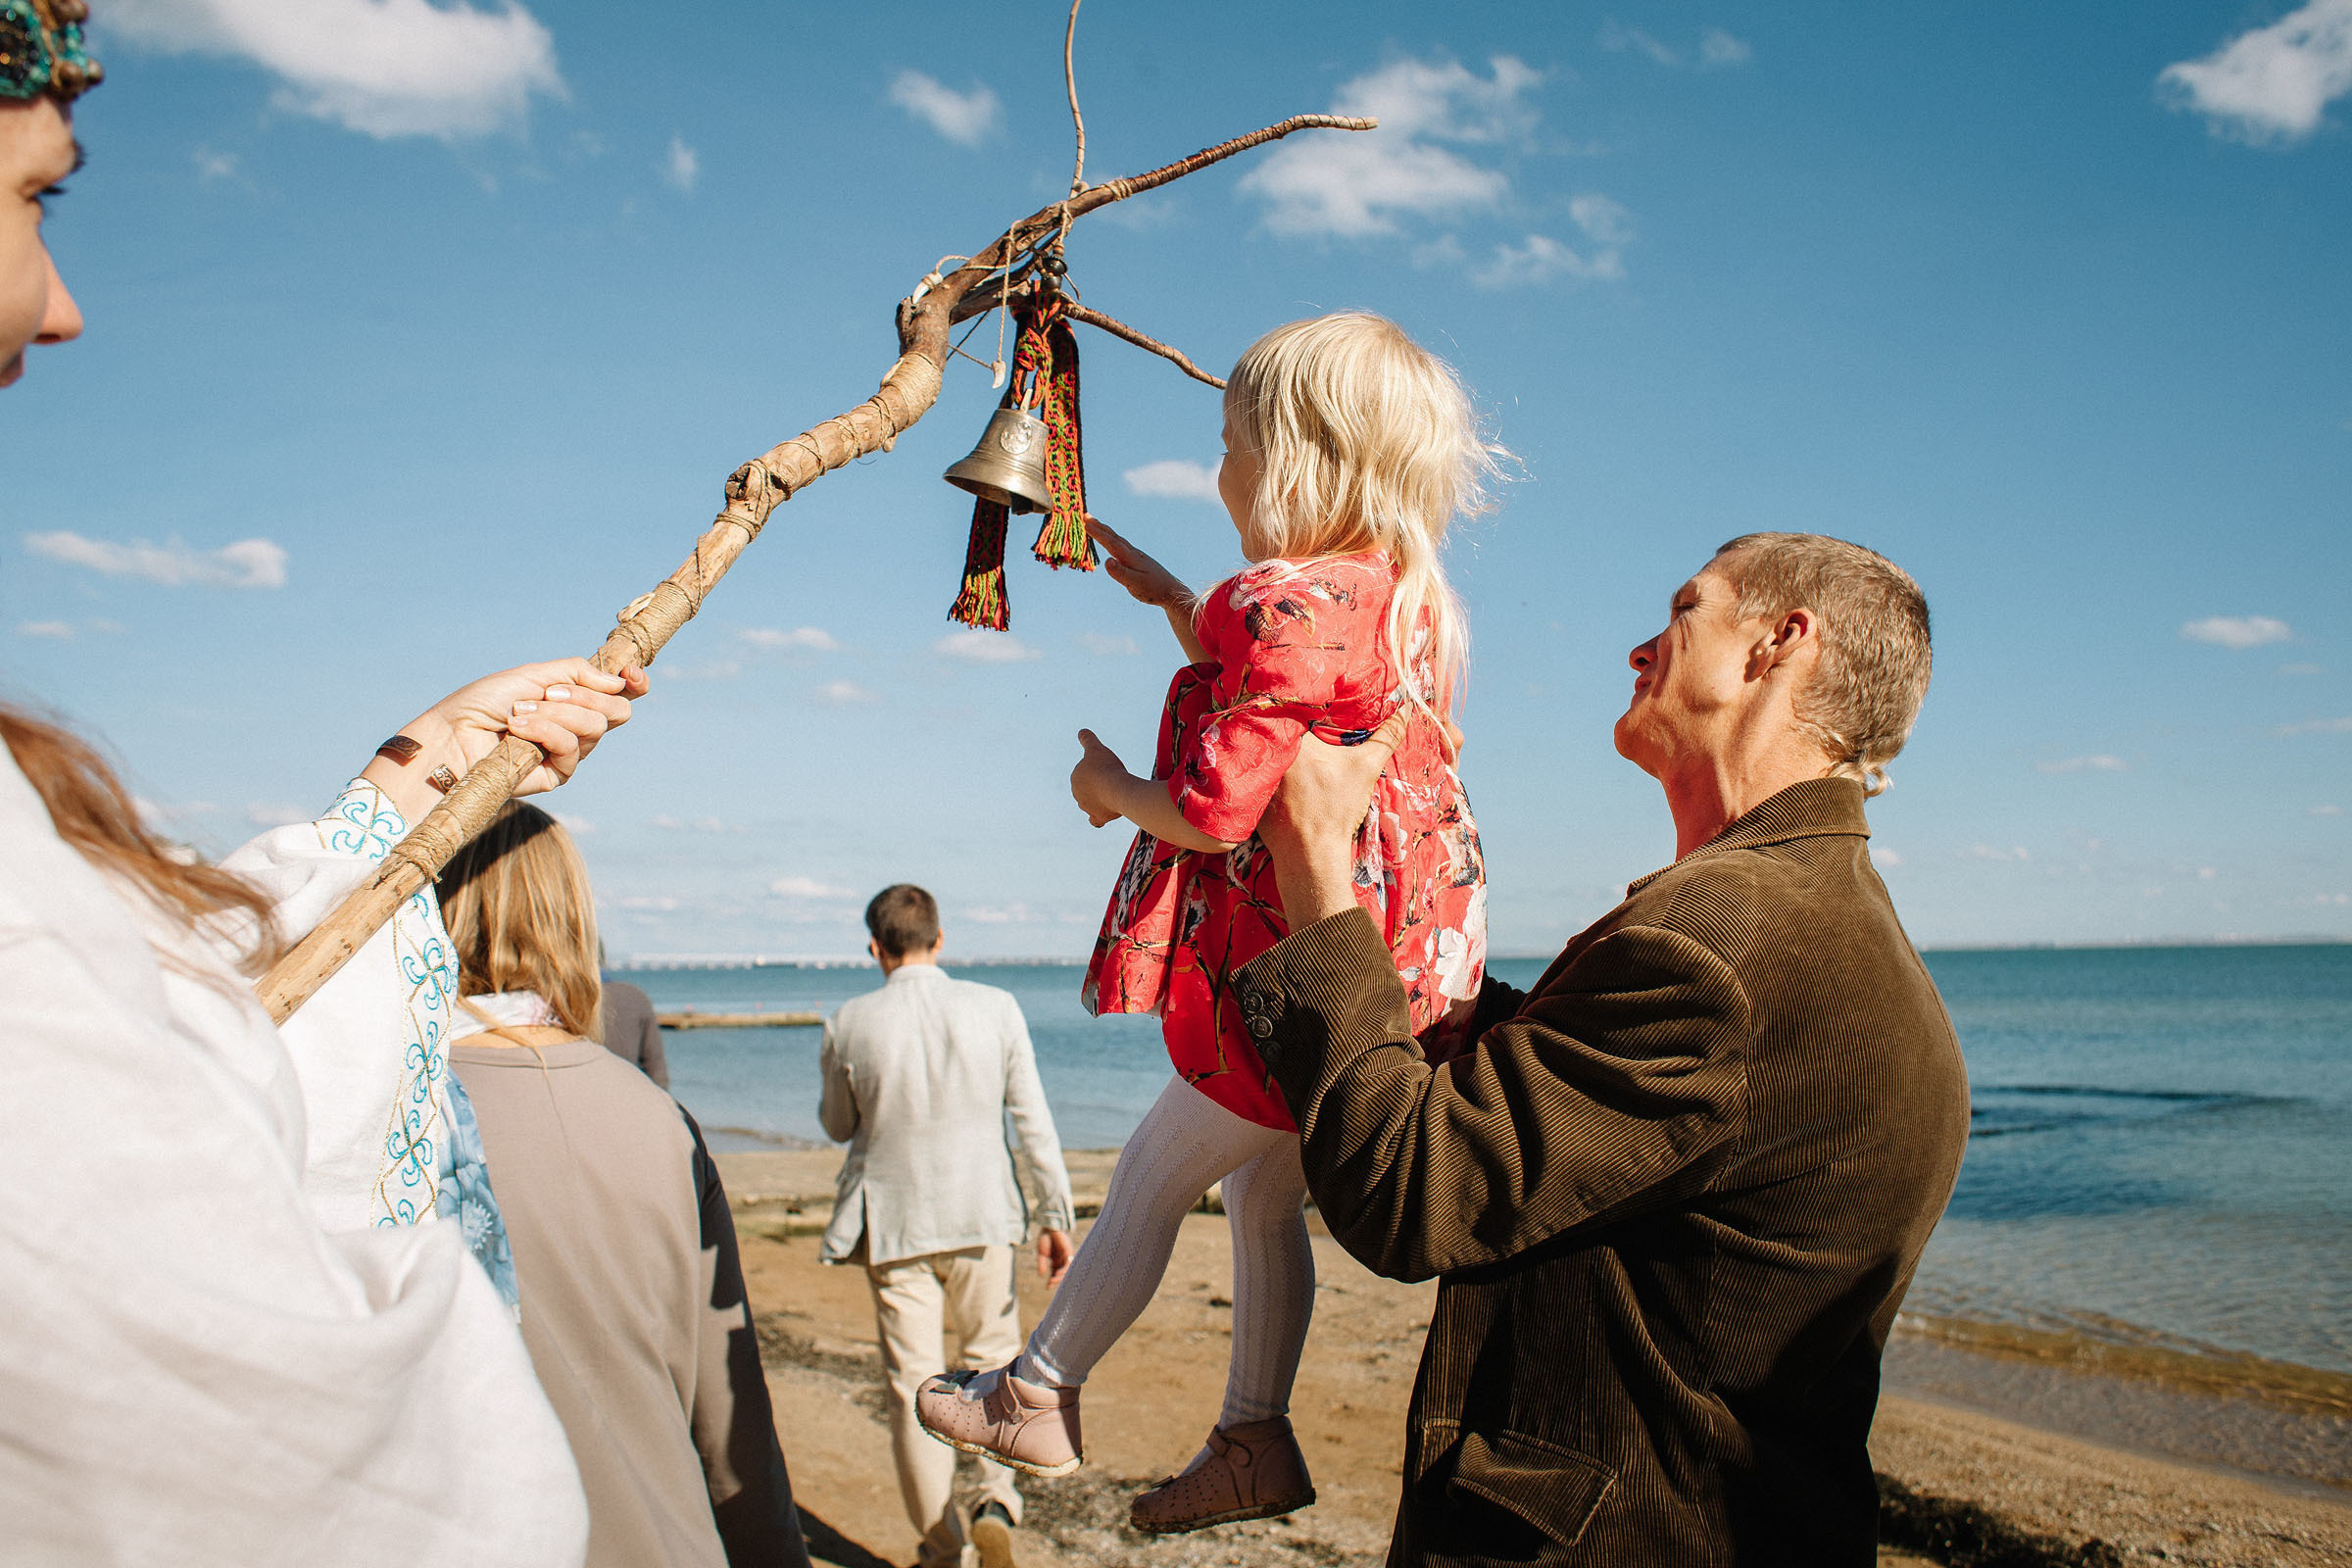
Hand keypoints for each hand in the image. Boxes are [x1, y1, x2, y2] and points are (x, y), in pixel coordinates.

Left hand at [364, 658, 649, 822]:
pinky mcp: (556, 775)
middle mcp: (575, 726)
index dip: (634, 683)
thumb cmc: (483, 704)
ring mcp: (568, 751)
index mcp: (572, 699)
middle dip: (587, 695)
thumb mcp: (532, 675)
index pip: (619, 694)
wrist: (451, 735)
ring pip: (595, 726)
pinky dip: (545, 731)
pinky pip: (571, 747)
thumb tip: (620, 680)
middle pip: (615, 710)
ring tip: (519, 711)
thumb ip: (577, 672)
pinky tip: (518, 728)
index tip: (633, 673)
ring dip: (556, 712)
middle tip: (550, 692)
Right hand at [1037, 1228, 1073, 1287]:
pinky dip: (1064, 1269)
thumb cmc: (1045, 1238)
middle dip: (1056, 1280)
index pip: (1055, 1274)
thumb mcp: (1041, 1253)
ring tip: (1053, 1279)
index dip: (1052, 1281)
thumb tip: (1041, 1275)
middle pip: (1061, 1274)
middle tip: (1050, 1284)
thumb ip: (1042, 1263)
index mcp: (1056, 1261)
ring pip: (1066, 1271)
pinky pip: (1069, 1264)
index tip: (1047, 1287)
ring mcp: (1066, 1256)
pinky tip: (1057, 1272)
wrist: (1049, 1227)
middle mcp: (1062, 1260)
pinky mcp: (1069, 1252)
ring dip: (1060, 1277)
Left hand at [1070, 728, 1131, 827]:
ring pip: (1092, 803)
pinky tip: (1103, 816)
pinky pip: (1095, 820)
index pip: (1086, 773)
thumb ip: (1088, 739)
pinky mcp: (1097, 817)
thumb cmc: (1106, 767)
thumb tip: (1081, 731)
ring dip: (1101, 800)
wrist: (1116, 789)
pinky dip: (1098, 818)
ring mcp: (1086, 807)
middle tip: (1114, 780)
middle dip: (1099, 786)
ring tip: (1114, 795)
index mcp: (1075, 777)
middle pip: (1089, 790)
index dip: (1098, 770)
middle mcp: (1077, 794)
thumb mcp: (1097, 748)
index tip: (1108, 768)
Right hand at [1089, 520, 1190, 608]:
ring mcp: (1136, 555)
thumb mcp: (1135, 584)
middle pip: (1113, 536)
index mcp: (1130, 557)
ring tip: (1095, 525)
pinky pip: (1121, 545)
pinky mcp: (1138, 560)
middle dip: (1099, 526)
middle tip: (1085, 516)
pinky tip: (1112, 543)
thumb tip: (1106, 561)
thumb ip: (1120, 573)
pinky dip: (1112, 539)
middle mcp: (1132, 553)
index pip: (1110, 542)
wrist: (1172, 591)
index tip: (1084, 522)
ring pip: (1118, 540)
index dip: (1096, 533)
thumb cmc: (1154, 590)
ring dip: (1105, 531)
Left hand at [1258, 712, 1403, 927]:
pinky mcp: (1250, 793)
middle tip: (1309, 735)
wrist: (1311, 853)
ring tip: (1295, 757)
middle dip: (1292, 730)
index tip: (1319, 711)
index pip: (1297, 710)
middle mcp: (1269, 751)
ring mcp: (1256, 773)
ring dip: (1278, 752)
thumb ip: (1386, 736)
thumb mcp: (1365, 768)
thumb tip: (1407, 709)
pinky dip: (1267, 775)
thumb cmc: (1337, 808)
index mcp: (1294, 738)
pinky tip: (1282, 782)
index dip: (1308, 708)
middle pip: (1280, 731)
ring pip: (1268, 752)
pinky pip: (1257, 775)